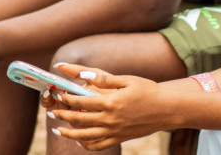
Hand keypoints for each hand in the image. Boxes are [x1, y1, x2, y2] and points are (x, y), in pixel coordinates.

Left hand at [47, 63, 170, 150]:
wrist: (167, 110)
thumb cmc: (147, 90)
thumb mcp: (125, 80)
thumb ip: (102, 78)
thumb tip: (81, 74)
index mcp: (110, 102)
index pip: (81, 102)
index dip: (67, 98)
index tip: (60, 93)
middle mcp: (110, 119)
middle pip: (80, 119)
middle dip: (63, 115)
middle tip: (52, 111)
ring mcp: (114, 131)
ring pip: (86, 136)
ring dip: (69, 133)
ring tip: (57, 130)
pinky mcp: (119, 138)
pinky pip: (99, 145)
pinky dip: (87, 145)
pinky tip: (79, 141)